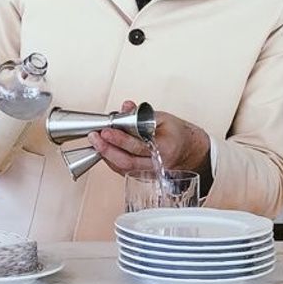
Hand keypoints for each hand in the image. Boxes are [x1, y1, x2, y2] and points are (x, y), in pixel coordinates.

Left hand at [89, 100, 210, 178]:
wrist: (187, 150)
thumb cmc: (176, 134)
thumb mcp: (162, 118)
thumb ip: (141, 114)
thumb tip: (126, 107)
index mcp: (165, 149)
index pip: (138, 146)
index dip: (120, 139)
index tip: (107, 131)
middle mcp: (156, 165)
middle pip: (127, 162)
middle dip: (107, 149)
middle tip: (95, 137)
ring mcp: (149, 173)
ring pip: (123, 168)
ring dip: (106, 155)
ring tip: (96, 141)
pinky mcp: (142, 176)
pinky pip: (123, 170)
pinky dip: (111, 160)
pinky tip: (104, 149)